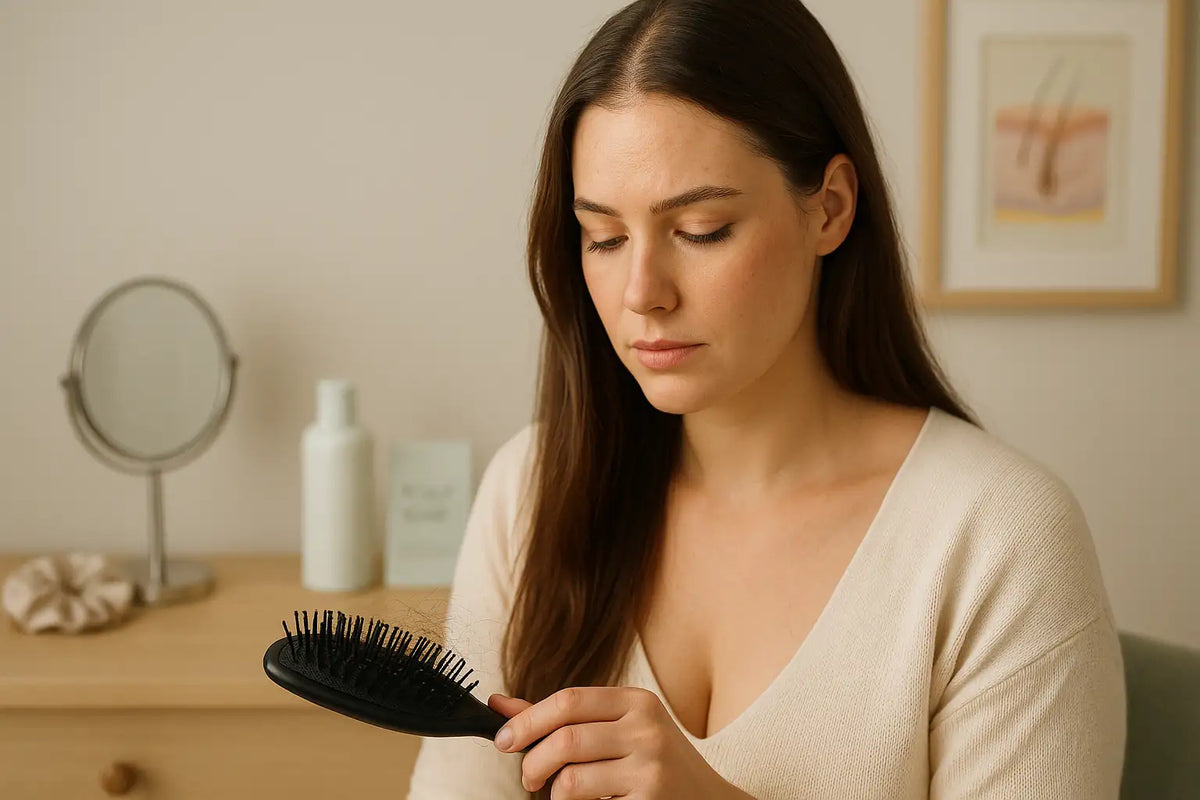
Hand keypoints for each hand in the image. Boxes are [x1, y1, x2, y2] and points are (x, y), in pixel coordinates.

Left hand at [488, 687, 753, 798]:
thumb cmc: (653, 764)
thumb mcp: (617, 730)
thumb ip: (562, 718)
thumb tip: (499, 704)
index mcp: (637, 701)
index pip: (568, 700)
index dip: (527, 720)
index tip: (503, 739)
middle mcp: (647, 729)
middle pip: (565, 740)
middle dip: (532, 763)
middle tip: (527, 779)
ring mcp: (651, 768)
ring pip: (571, 781)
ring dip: (553, 794)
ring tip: (561, 796)